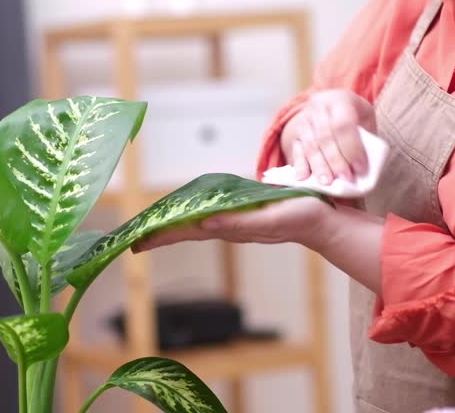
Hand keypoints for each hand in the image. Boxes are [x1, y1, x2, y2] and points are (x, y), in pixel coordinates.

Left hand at [131, 196, 332, 252]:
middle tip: (133, 240)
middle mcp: (227, 225)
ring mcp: (233, 220)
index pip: (186, 232)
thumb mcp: (270, 220)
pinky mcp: (241, 210)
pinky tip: (183, 215)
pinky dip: (191, 215)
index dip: (160, 236)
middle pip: (184, 230)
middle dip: (158, 234)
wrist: (322, 220)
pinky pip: (209, 213)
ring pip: (194, 223)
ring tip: (150, 229)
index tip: (137, 243)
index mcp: (229, 227)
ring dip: (172, 226)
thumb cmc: (300, 218)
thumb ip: (239, 223)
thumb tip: (204, 222)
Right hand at [281, 89, 374, 184]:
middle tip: (345, 178)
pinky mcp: (295, 134)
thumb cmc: (355, 115)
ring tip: (327, 182)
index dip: (351, 148)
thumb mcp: (365, 118)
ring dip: (319, 166)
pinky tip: (303, 178)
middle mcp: (318, 108)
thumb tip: (361, 167)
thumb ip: (365, 138)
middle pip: (325, 137)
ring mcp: (303, 120)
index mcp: (339, 100)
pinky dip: (300, 166)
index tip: (360, 168)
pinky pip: (296, 151)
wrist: (331, 104)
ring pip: (310, 145)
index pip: (343, 125)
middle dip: (336, 161)